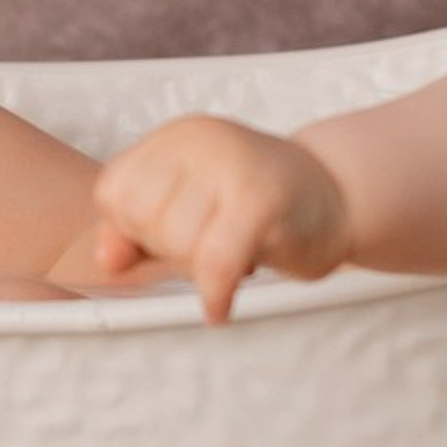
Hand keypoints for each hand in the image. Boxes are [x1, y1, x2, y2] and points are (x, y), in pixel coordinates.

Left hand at [91, 117, 350, 323]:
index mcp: (175, 138)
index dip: (135, 230)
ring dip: (200, 267)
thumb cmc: (257, 211)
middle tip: (213, 244)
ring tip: (233, 253)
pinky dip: (214, 294)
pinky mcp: (262, 200)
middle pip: (141, 218)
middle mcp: (200, 141)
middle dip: (171, 248)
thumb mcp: (188, 212)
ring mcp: (233, 164)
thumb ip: (135, 233)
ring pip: (177, 241)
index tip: (179, 235)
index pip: (115, 193)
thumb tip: (105, 259)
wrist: (341, 197)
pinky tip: (220, 308)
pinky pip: (215, 262)